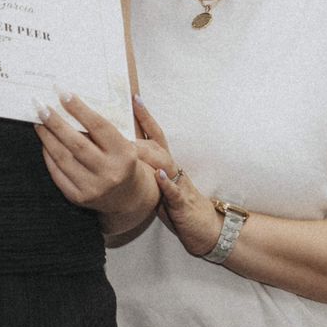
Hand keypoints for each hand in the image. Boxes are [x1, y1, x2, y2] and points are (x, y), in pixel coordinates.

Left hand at [35, 93, 152, 231]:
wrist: (128, 196)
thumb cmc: (125, 162)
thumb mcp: (127, 143)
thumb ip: (106, 126)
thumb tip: (74, 103)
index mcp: (124, 154)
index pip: (98, 126)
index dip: (79, 109)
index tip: (63, 93)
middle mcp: (109, 172)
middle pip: (76, 143)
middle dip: (55, 122)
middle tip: (41, 106)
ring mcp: (92, 187)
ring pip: (62, 158)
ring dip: (47, 137)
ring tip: (39, 122)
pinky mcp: (78, 197)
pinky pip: (57, 173)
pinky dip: (48, 155)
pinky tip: (44, 141)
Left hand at [130, 98, 221, 256]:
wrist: (206, 229)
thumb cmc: (178, 208)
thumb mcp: (159, 186)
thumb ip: (145, 172)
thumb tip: (120, 157)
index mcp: (167, 166)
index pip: (156, 135)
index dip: (146, 117)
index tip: (135, 97)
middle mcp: (174, 171)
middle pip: (158, 145)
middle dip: (142, 133)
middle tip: (122, 122)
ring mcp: (180, 185)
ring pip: (166, 164)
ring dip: (149, 154)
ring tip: (132, 146)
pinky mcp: (183, 203)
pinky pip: (175, 192)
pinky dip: (167, 184)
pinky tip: (159, 176)